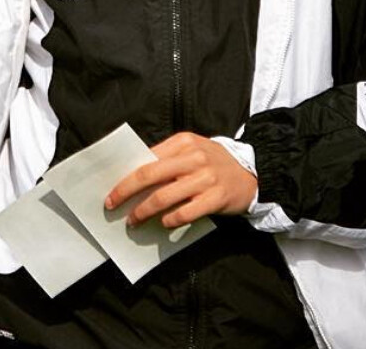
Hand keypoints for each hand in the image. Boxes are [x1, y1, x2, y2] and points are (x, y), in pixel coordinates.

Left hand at [104, 131, 256, 229]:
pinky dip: (170, 220)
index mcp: (183, 142)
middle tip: (112, 205)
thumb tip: (134, 177)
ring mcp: (205, 178)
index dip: (125, 177)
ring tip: (134, 220)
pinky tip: (163, 224)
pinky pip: (186, 213)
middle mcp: (193, 158)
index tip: (112, 189)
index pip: (146, 159)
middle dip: (126, 192)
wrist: (254, 172)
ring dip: (144, 211)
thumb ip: (168, 159)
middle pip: (149, 176)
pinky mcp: (216, 198)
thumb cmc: (215, 162)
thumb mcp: (192, 150)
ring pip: (164, 197)